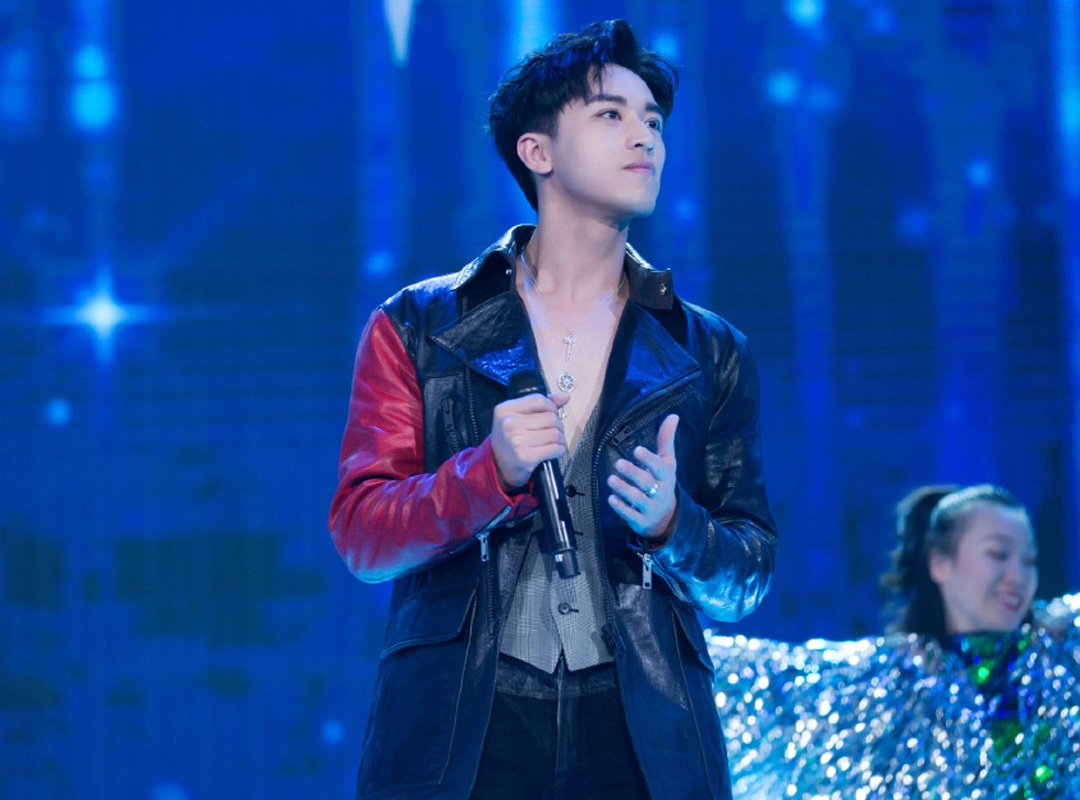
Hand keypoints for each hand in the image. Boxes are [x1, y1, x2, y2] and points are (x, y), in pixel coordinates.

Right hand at [491, 391, 570, 489]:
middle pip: (550, 418)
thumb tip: (565, 396)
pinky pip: (554, 449)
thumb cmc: (511, 439)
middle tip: (555, 431)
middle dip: (558, 425)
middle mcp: (509, 424)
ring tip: (555, 441)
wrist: (499, 466)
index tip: (552, 413)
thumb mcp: (517, 417)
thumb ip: (540, 405)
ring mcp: (516, 441)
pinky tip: (555, 450)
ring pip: (554, 433)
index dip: (551, 407)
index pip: (538, 400)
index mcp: (505, 409)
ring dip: (560, 438)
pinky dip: (559, 449)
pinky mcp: (525, 456)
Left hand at [607, 414, 678, 541]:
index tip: (637, 449)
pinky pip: (630, 514)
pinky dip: (621, 507)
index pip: (660, 467)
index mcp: (667, 477)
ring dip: (623, 489)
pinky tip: (611, 499)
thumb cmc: (663, 484)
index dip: (649, 459)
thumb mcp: (667, 464)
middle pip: (647, 483)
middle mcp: (660, 493)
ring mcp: (651, 508)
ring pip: (637, 499)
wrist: (667, 519)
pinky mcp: (641, 521)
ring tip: (611, 480)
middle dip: (633, 473)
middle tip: (619, 463)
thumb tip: (673, 416)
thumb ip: (666, 441)